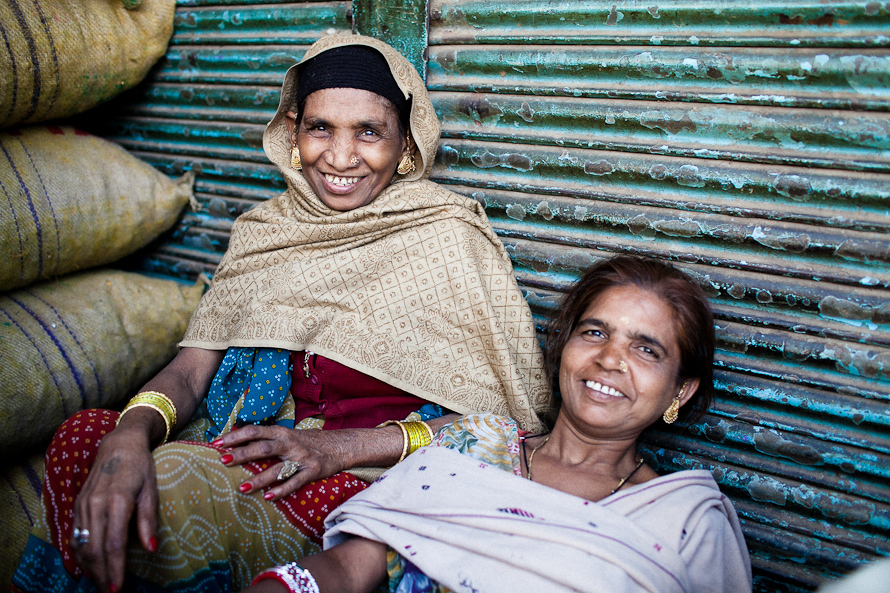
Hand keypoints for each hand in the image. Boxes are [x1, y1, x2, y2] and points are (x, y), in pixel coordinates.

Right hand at [70, 423, 157, 592]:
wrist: (119, 444)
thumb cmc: (140, 466)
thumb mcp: (151, 489)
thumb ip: (149, 520)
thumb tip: (152, 548)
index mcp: (117, 501)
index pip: (113, 543)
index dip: (115, 568)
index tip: (119, 588)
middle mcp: (96, 504)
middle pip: (94, 549)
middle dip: (101, 575)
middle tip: (110, 592)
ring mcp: (83, 505)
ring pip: (81, 545)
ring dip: (90, 568)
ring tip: (101, 583)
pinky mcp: (77, 505)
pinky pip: (74, 535)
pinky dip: (80, 554)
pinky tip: (89, 566)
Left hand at [214, 425, 354, 500]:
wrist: (341, 445)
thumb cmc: (309, 441)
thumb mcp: (288, 435)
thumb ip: (268, 438)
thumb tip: (240, 439)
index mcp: (281, 433)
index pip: (254, 431)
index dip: (235, 436)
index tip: (216, 442)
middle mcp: (290, 443)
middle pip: (262, 448)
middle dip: (242, 454)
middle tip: (223, 460)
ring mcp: (301, 458)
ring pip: (278, 468)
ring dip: (259, 478)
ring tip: (242, 488)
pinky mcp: (312, 471)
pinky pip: (295, 482)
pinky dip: (282, 490)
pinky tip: (269, 497)